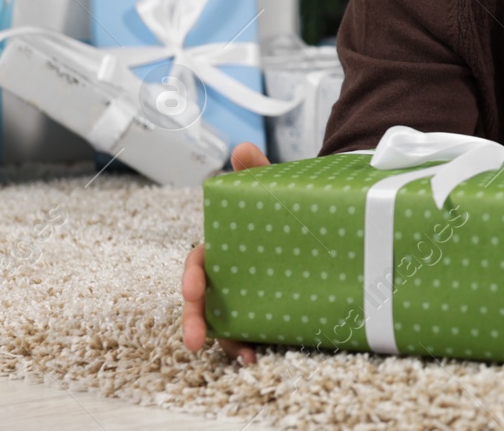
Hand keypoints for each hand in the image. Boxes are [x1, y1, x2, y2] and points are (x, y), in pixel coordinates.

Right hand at [182, 141, 270, 363]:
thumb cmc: (279, 208)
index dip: (192, 278)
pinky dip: (249, 345)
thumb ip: (256, 172)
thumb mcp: (269, 189)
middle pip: (201, 300)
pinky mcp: (262, 309)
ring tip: (241, 356)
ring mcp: (243, 294)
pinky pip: (250, 330)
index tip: (193, 290)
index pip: (198, 262)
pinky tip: (256, 357)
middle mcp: (226, 274)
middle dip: (194, 321)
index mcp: (221, 246)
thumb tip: (244, 146)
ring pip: (222, 321)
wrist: (311, 221)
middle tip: (195, 341)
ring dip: (225, 341)